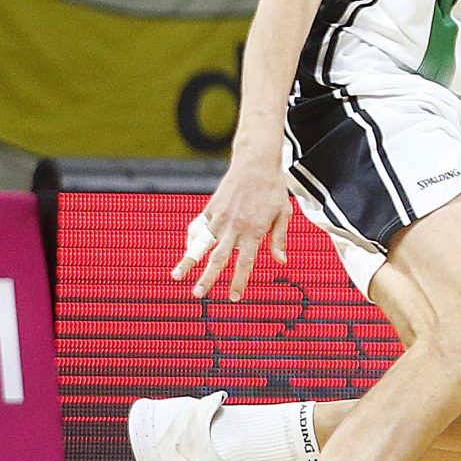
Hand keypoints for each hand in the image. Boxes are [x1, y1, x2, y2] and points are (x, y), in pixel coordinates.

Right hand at [174, 155, 291, 301]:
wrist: (256, 162)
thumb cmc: (273, 189)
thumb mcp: (283, 213)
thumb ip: (279, 239)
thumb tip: (281, 261)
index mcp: (254, 231)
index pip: (245, 263)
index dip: (238, 282)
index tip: (233, 298)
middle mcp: (235, 227)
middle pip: (219, 258)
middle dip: (207, 279)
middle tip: (198, 295)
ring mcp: (220, 218)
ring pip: (201, 244)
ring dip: (188, 261)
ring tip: (177, 276)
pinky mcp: (211, 208)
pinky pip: (198, 227)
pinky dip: (190, 240)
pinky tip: (187, 251)